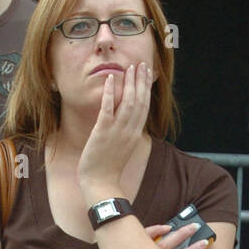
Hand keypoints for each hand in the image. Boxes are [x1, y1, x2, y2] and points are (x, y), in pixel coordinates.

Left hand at [77, 62, 152, 199]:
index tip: (147, 74)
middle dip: (141, 80)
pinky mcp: (103, 132)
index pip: (145, 106)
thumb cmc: (108, 169)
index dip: (146, 88)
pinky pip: (108, 108)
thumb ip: (126, 133)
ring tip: (129, 67)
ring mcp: (117, 131)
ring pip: (127, 101)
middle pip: (140, 100)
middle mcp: (130, 130)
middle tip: (141, 64)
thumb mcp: (122, 148)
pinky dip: (110, 92)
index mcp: (135, 134)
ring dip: (129, 82)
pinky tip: (110, 79)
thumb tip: (127, 122)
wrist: (101, 184)